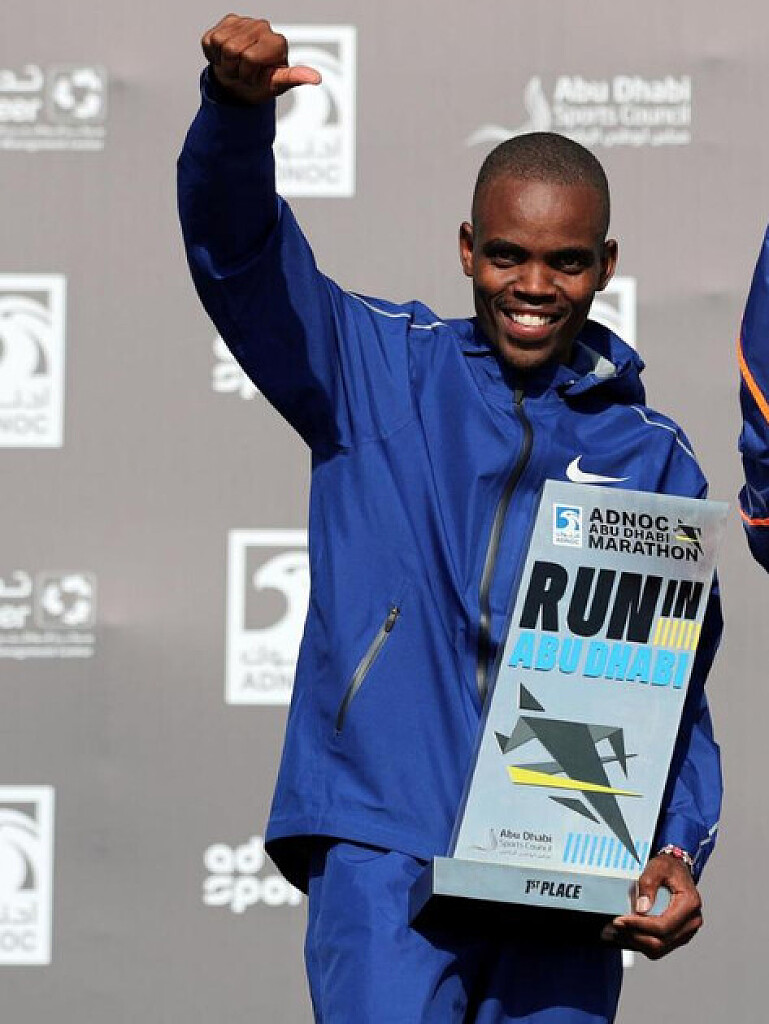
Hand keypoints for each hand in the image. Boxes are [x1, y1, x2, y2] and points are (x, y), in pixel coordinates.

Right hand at [201, 14, 320, 104]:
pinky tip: (225, 57)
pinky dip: (214, 54)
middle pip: (233, 50)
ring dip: (224, 62)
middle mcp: (263, 26)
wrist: (241, 83)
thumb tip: (317, 78)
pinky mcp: (228, 21)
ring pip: (221, 43)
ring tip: (235, 65)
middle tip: (242, 73)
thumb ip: (294, 78)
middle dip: (235, 69)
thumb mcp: (277, 85)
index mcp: (278, 42)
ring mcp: (245, 21)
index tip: (255, 78)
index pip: (249, 58)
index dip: (247, 74)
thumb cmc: (261, 85)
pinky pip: (210, 40)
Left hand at [600, 853, 702, 958]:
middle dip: (634, 936)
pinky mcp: (678, 936)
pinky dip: (641, 943)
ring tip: (616, 932)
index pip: (663, 925)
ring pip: (659, 949)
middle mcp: (691, 922)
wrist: (678, 870)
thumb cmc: (669, 868)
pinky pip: (659, 947)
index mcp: (689, 904)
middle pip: (661, 942)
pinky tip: (626, 934)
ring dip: (635, 943)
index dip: (639, 925)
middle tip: (615, 926)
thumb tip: (641, 908)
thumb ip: (648, 884)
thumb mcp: (657, 867)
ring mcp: (686, 932)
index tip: (621, 920)